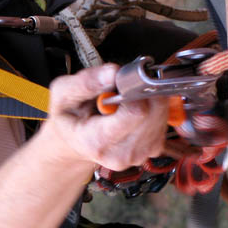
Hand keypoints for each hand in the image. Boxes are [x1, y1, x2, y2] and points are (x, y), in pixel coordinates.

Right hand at [45, 64, 168, 171]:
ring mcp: (137, 154)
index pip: (135, 113)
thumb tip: (113, 73)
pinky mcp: (151, 150)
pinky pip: (165, 122)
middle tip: (123, 90)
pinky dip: (153, 110)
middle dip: (142, 92)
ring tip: (126, 101)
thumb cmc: (70, 119)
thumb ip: (85, 82)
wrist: (74, 141)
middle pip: (153, 112)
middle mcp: (119, 153)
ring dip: (148, 100)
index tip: (122, 83)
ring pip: (161, 115)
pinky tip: (134, 110)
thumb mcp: (62, 94)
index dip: (133, 90)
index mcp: (96, 142)